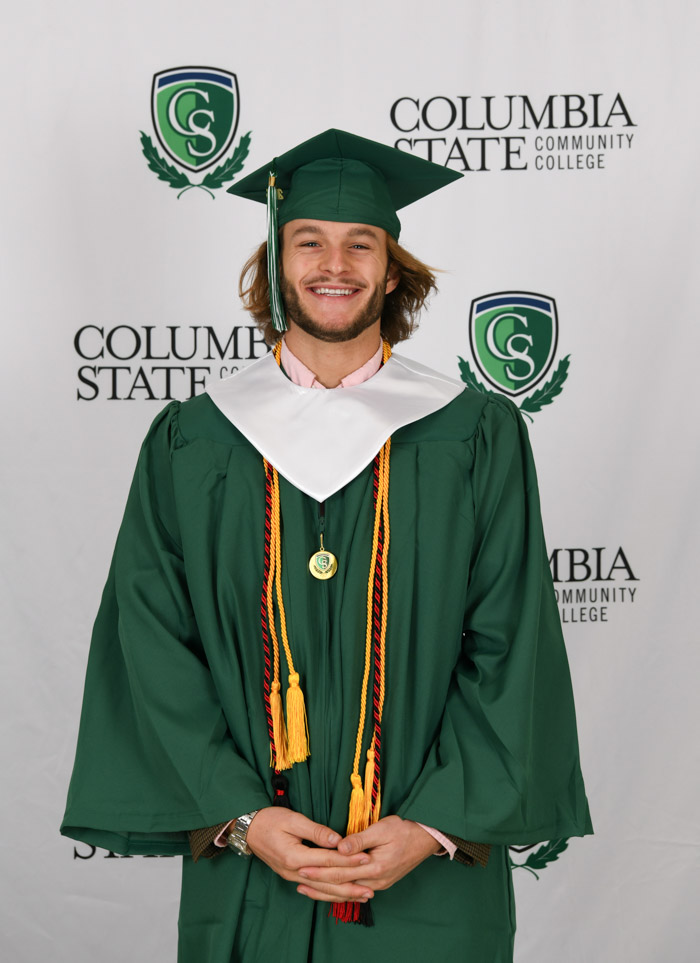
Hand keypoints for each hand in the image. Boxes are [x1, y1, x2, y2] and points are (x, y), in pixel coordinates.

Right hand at [246, 807, 372, 902]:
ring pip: (322, 890)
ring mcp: (292, 876)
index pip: (328, 861)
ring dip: (343, 894)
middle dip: (351, 885)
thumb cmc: (270, 820)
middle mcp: (293, 871)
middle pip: (327, 882)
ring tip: (363, 896)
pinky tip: (343, 895)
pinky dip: (330, 893)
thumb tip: (337, 840)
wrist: (248, 829)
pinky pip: (315, 889)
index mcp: (294, 856)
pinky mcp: (292, 876)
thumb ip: (315, 831)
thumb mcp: (292, 819)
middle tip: (372, 887)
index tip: (367, 858)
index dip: (349, 860)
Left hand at [296, 815, 439, 901]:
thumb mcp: (382, 828)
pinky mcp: (380, 881)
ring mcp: (379, 883)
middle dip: (319, 882)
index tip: (302, 868)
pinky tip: (330, 890)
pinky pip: (356, 889)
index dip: (321, 870)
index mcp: (376, 867)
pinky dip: (341, 890)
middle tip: (298, 879)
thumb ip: (360, 840)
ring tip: (307, 888)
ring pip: (348, 890)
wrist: (426, 838)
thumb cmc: (404, 829)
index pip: (342, 871)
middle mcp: (377, 880)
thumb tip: (339, 848)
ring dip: (327, 890)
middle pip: (342, 884)